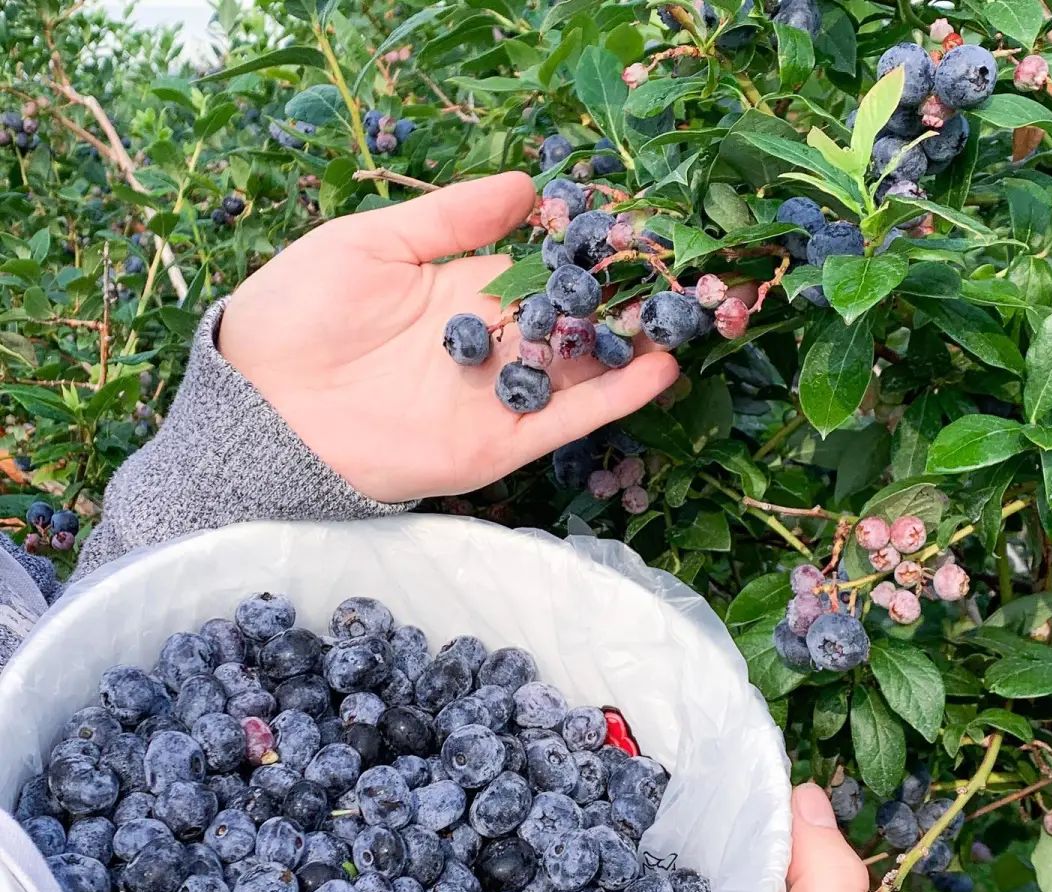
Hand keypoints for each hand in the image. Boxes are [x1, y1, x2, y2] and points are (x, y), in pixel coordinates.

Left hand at [217, 172, 678, 503]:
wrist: (262, 405)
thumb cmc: (300, 312)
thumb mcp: (372, 243)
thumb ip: (450, 219)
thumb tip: (525, 184)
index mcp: (464, 293)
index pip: (544, 271)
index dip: (590, 251)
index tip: (639, 229)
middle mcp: (491, 345)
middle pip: (572, 324)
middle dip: (625, 303)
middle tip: (685, 277)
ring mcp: (495, 398)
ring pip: (579, 372)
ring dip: (631, 350)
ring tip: (686, 323)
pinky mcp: (494, 445)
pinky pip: (561, 421)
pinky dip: (609, 401)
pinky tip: (656, 373)